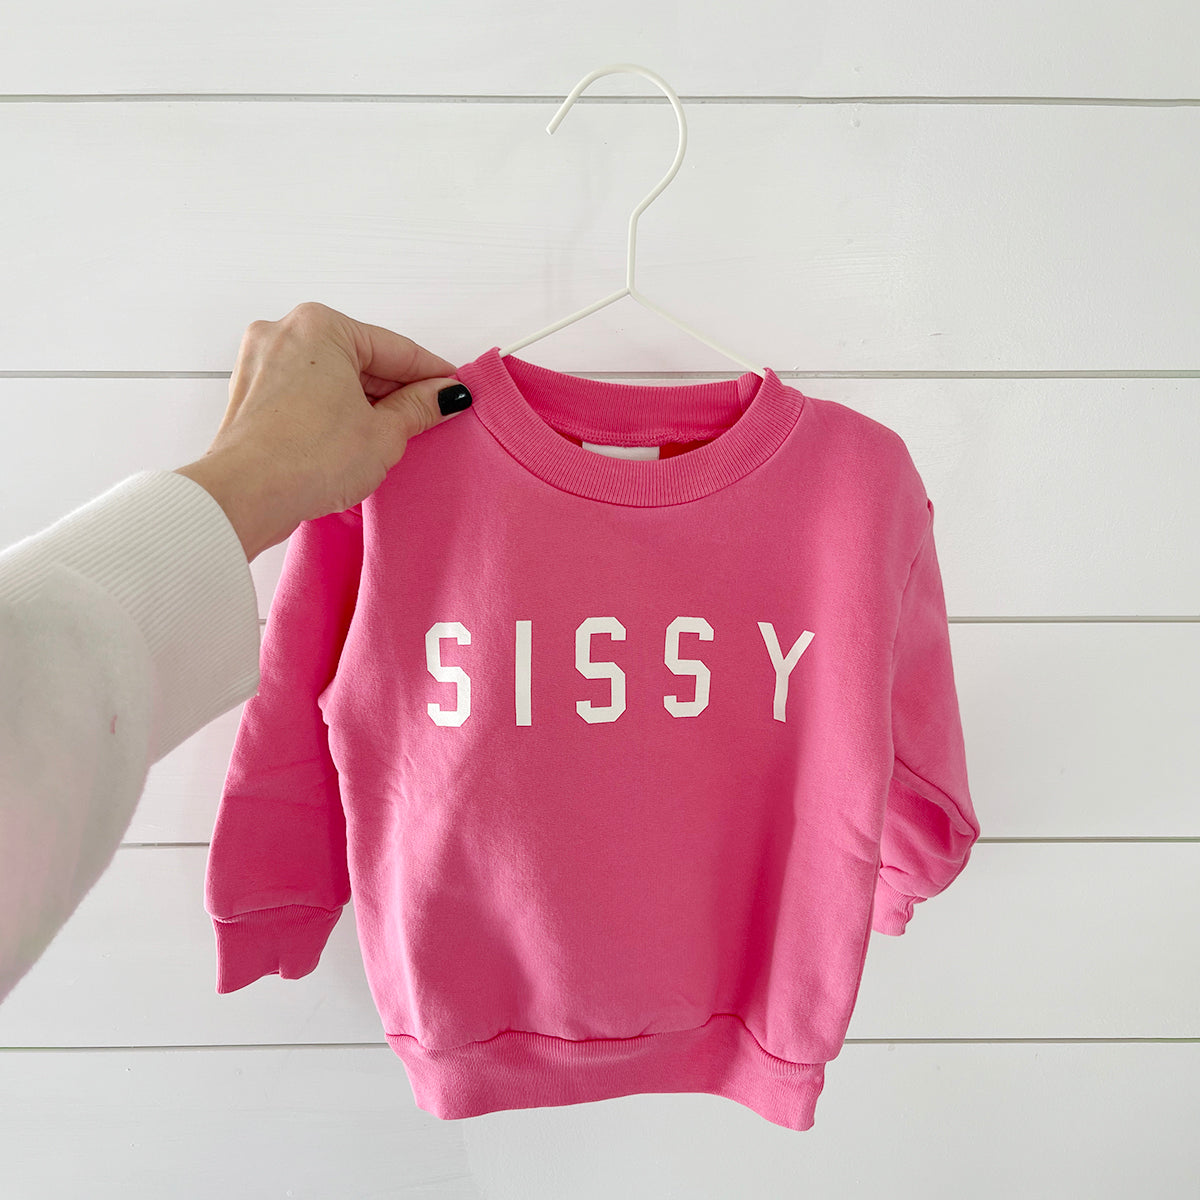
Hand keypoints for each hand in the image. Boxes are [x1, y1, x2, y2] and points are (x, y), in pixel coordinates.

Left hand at [175, 302, 471, 560]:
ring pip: (332, 376)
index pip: (395, 349)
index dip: (432, 374)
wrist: (244, 497)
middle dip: (396, 389)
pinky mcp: (250, 393)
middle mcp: (285, 331)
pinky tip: (354, 436)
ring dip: (364, 401)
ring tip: (393, 433)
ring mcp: (262, 361)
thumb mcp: (384, 433)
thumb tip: (444, 395)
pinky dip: (333, 408)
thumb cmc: (308, 458)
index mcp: (321, 325)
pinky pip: (306, 392)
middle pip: (360, 358)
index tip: (455, 390)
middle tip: (430, 416)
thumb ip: (419, 407)